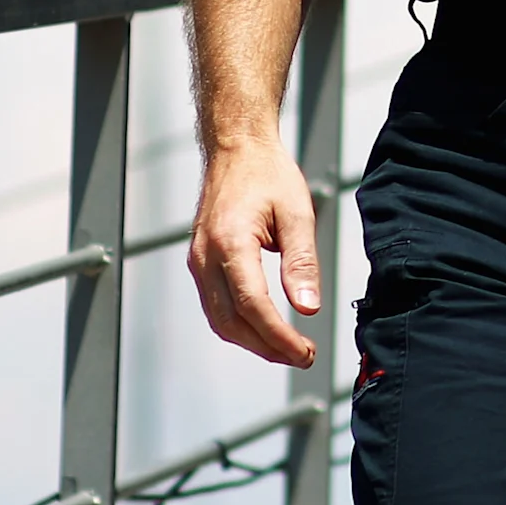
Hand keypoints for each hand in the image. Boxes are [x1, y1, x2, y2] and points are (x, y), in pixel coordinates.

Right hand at [189, 137, 323, 367]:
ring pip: (219, 320)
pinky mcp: (199, 262)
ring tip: (288, 349)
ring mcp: (198, 261)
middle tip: (302, 356)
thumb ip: (302, 262)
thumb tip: (308, 308)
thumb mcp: (297, 213)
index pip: (253, 305)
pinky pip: (214, 305)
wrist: (236, 148)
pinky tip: (265, 328)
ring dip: (253, 341)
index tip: (304, 351)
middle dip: (267, 347)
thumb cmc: (267, 174)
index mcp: (230, 242)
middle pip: (231, 322)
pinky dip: (239, 325)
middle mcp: (206, 256)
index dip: (278, 336)